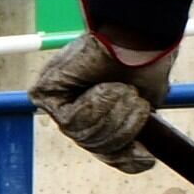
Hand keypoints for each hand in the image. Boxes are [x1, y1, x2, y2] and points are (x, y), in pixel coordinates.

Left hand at [31, 31, 174, 172]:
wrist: (137, 34)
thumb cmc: (145, 61)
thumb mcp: (148, 102)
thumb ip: (139, 128)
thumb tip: (143, 158)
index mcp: (101, 113)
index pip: (108, 152)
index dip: (127, 159)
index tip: (147, 156)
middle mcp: (77, 110)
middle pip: (96, 146)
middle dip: (123, 128)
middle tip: (136, 101)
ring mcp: (59, 103)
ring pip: (84, 135)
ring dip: (111, 115)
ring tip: (125, 90)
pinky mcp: (45, 93)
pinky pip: (70, 120)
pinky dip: (94, 106)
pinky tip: (106, 87)